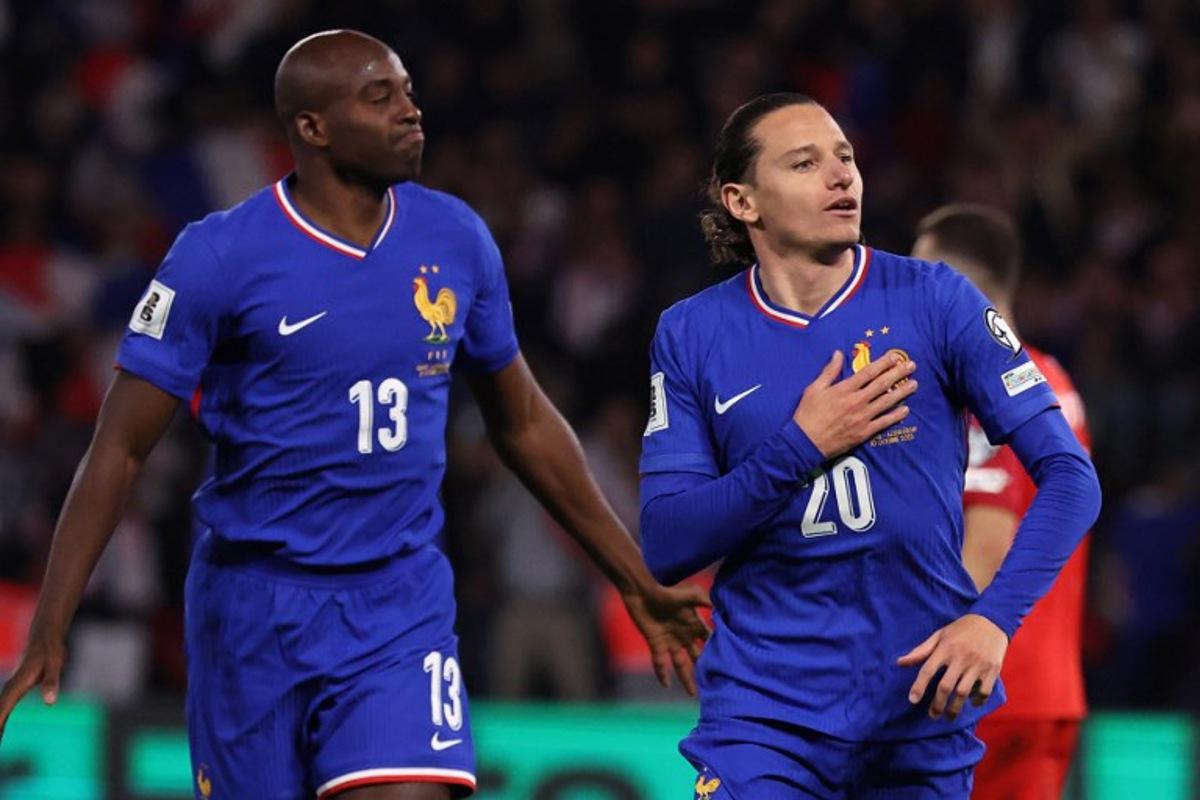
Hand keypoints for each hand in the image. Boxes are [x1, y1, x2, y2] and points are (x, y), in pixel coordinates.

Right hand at [0, 632, 66, 745]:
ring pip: (0, 710)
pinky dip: (2, 718)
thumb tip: (50, 702)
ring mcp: (11, 688)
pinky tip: (2, 729)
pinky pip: (5, 707)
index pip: (3, 709)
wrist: (45, 637)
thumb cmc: (50, 651)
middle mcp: (11, 687)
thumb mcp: (55, 665)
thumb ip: (51, 683)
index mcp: (18, 685)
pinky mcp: (15, 689)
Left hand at [622, 582, 711, 695]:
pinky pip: (660, 662)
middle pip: (697, 657)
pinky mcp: (656, 643)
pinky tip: (666, 685)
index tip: (729, 667)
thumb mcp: (689, 595)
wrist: (642, 592)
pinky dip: (662, 673)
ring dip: (686, 678)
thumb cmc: (666, 591)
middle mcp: (684, 636)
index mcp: (694, 625)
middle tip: (715, 687)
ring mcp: (670, 641)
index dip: (718, 653)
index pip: (709, 642)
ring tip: (693, 694)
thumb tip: (720, 606)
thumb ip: (704, 600)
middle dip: (705, 671)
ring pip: (681, 664)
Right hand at [793, 350, 917, 458]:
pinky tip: (905, 409)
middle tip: (911, 366)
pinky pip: (884, 422)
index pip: (868, 372)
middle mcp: (856, 401)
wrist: (805, 441)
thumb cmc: (807, 414)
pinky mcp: (864, 432)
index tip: (895, 356)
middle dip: (898, 373)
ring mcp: (862, 417)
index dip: (883, 363)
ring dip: (902, 392)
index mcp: (844, 389)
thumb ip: (829, 371)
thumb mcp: (814, 388)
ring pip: (887, 402)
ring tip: (914, 384)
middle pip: (882, 384)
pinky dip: (895, 415)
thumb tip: (838, 353)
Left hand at [897, 613, 1007, 719]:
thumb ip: (921, 651)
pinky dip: (977, 701)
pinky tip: (971, 703)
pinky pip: (984, 691)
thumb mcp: (939, 635)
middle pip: (946, 686)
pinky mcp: (992, 670)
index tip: (913, 700)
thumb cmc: (961, 629)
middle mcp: (960, 658)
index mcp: (945, 648)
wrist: (992, 621)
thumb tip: (900, 663)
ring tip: (949, 716)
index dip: (919, 686)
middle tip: (933, 715)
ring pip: (963, 692)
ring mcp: (977, 665)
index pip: (928, 670)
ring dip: (955, 708)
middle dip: (937, 704)